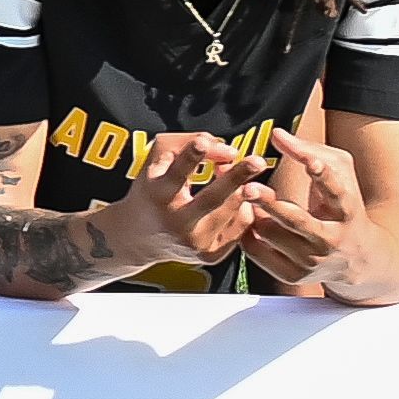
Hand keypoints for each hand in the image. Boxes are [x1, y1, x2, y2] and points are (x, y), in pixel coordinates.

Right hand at [95, 131, 264, 281]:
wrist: (140, 239)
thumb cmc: (153, 190)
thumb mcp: (157, 160)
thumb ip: (188, 144)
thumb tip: (228, 151)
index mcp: (158, 194)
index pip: (175, 173)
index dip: (189, 157)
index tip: (202, 143)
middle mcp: (176, 222)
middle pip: (211, 198)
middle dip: (235, 178)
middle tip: (257, 161)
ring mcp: (195, 242)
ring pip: (232, 212)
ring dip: (245, 189)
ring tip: (250, 172)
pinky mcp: (210, 255)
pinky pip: (240, 228)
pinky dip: (244, 208)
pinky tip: (237, 198)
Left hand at [236, 132, 383, 299]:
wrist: (358, 259)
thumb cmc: (343, 205)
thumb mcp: (340, 174)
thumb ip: (310, 151)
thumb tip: (277, 134)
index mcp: (347, 210)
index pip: (336, 191)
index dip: (324, 175)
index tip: (312, 162)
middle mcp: (331, 238)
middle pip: (296, 221)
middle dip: (272, 204)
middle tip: (249, 188)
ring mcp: (312, 261)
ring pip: (269, 234)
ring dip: (253, 213)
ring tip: (248, 197)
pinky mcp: (294, 276)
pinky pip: (257, 252)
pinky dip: (247, 233)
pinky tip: (249, 219)